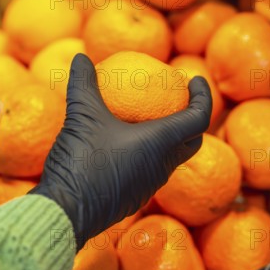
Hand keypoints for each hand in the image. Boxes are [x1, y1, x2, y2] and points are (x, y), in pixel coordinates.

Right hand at [29, 54, 211, 249]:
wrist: (66, 212)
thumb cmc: (82, 162)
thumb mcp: (82, 116)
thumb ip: (84, 83)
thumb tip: (82, 57)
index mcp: (161, 143)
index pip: (199, 118)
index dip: (203, 96)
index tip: (194, 80)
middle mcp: (163, 165)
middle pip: (192, 140)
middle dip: (192, 117)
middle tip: (178, 99)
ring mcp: (150, 184)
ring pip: (172, 158)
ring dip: (170, 137)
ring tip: (150, 119)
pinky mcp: (135, 196)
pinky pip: (153, 170)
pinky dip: (150, 152)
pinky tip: (126, 144)